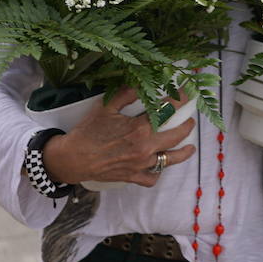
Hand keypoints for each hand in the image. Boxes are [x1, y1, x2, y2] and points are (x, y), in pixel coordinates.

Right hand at [43, 87, 194, 187]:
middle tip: (190, 119)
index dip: (180, 100)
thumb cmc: (88, 131)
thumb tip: (139, 83)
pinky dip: (158, 172)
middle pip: (176, 136)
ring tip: (190, 147)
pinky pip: (152, 178)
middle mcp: (145, 148)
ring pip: (170, 160)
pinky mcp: (133, 176)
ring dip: (183, 152)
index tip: (186, 93)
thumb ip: (126, 94)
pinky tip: (160, 165)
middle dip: (187, 125)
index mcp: (140, 128)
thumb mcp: (105, 106)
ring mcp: (141, 164)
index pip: (168, 111)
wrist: (72, 158)